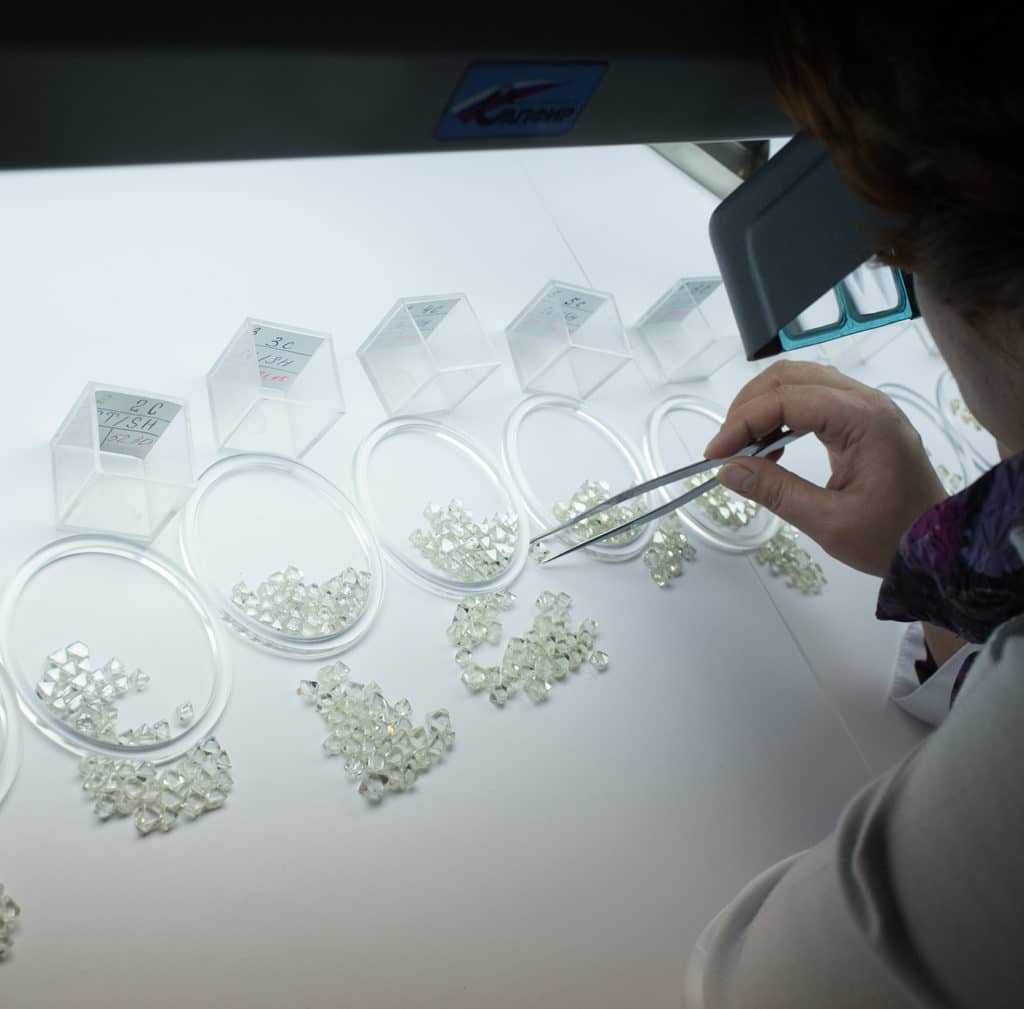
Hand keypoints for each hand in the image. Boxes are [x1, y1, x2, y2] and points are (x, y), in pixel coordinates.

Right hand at [704, 361, 947, 576]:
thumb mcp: (828, 522)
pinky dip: (783, 415)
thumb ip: (775, 491)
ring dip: (764, 407)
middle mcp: (867, 401)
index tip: (715, 454)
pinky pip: (814, 399)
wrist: (941, 547)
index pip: (787, 400)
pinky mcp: (864, 419)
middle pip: (791, 376)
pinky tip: (771, 448)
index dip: (743, 421)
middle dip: (749, 406)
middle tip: (726, 447)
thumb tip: (728, 471)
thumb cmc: (891, 538)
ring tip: (744, 448)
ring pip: (801, 381)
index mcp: (864, 420)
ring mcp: (867, 407)